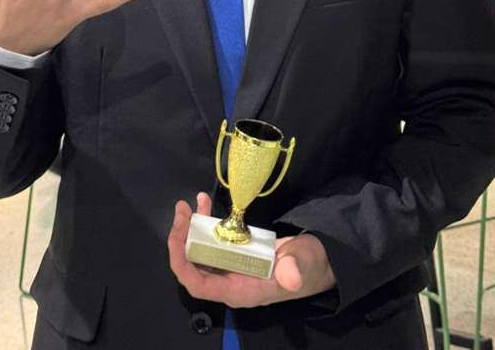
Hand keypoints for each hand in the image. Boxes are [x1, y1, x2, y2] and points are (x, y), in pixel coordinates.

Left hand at [167, 193, 335, 308]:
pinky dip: (206, 223)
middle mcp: (229, 281)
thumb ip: (294, 269)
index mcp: (239, 290)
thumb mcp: (303, 264)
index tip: (177, 237)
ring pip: (200, 252)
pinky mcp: (236, 253)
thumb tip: (289, 276)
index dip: (182, 264)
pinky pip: (213, 241)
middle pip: (193, 266)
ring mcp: (231, 267)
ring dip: (191, 229)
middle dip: (182, 240)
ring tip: (188, 205)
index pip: (198, 285)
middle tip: (182, 210)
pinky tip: (204, 203)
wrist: (317, 262)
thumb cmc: (309, 266)